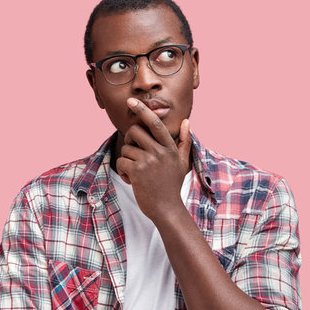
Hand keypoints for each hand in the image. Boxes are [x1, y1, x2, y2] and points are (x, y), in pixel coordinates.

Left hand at [116, 97, 191, 219]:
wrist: (167, 208)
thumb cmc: (172, 184)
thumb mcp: (182, 162)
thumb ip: (184, 141)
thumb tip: (187, 122)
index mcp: (170, 148)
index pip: (156, 123)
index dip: (143, 110)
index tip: (131, 101)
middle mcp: (160, 152)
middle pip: (135, 131)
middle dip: (130, 140)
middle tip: (135, 152)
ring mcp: (149, 161)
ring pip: (126, 148)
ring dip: (127, 159)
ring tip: (137, 172)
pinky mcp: (137, 170)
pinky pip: (121, 161)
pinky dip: (123, 171)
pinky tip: (132, 180)